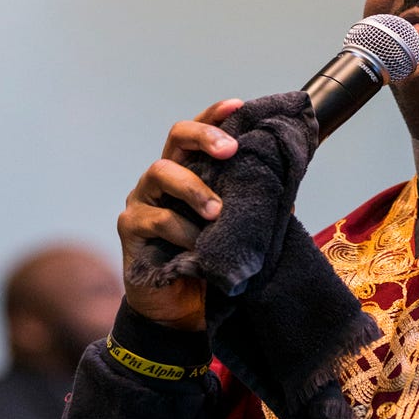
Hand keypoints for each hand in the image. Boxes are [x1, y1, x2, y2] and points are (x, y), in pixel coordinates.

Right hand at [117, 98, 242, 330]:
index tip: (238, 105)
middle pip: (175, 138)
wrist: (181, 313)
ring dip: (193, 189)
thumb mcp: (237, 230)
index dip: (215, 116)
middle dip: (203, 137)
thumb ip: (252, 203)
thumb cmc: (210, 263)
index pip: (200, 134)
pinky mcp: (130, 228)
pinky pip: (156, 219)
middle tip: (230, 150)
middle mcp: (162, 179)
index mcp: (189, 172)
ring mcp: (142, 200)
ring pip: (160, 172)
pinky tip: (197, 246)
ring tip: (217, 212)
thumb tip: (288, 179)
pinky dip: (180, 230)